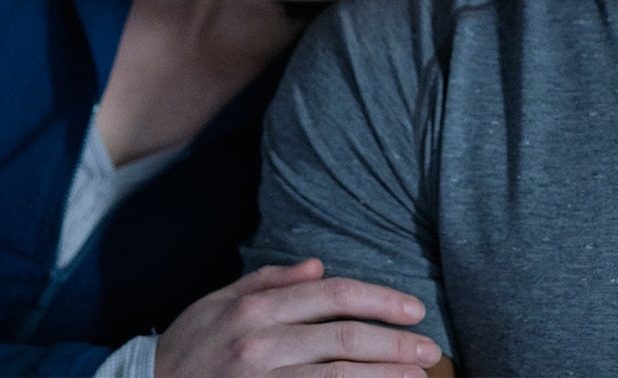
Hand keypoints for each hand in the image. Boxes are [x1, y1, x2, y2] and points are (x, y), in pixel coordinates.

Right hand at [154, 258, 442, 376]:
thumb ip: (269, 282)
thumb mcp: (218, 302)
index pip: (332, 296)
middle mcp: (262, 345)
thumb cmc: (187, 347)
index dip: (379, 300)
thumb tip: (317, 267)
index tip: (413, 309)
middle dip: (395, 344)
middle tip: (430, 350)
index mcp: (255, 309)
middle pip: (344, 339)